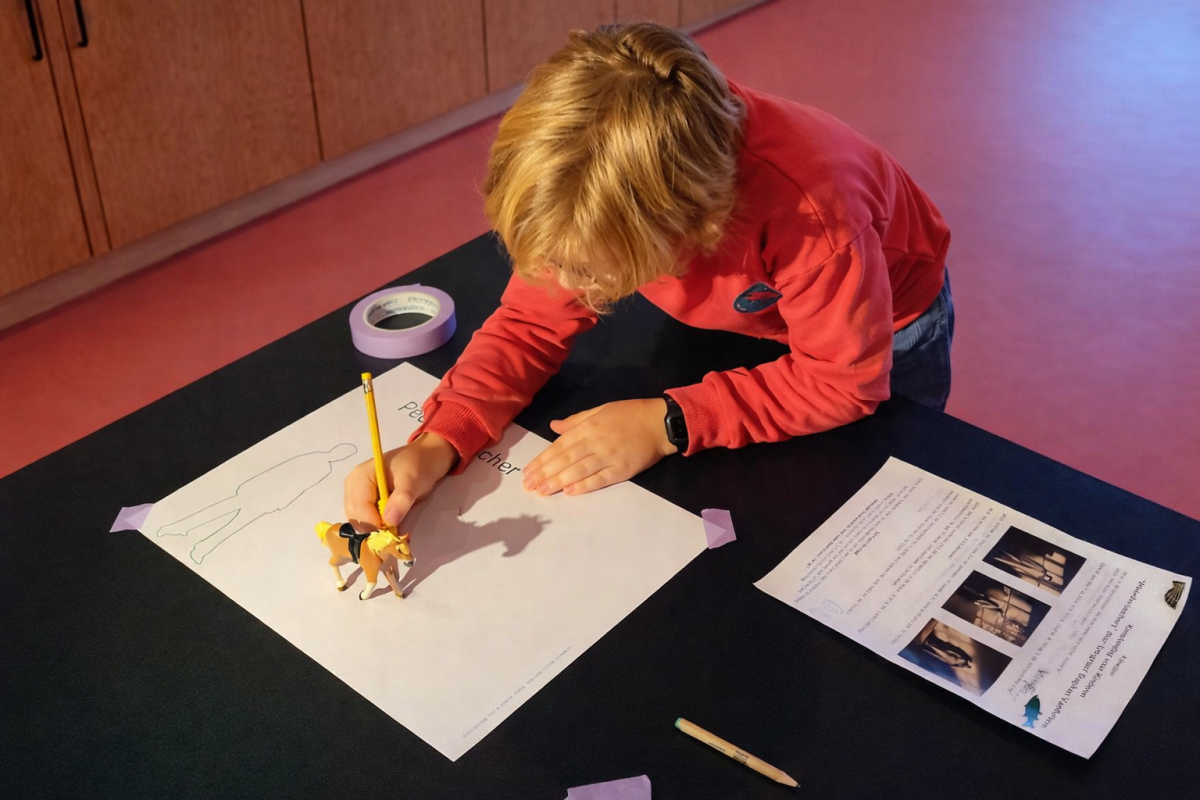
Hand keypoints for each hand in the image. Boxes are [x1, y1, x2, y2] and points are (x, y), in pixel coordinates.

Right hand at [343, 432, 458, 530]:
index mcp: (361, 475)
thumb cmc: (419, 466)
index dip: (373, 523)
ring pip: (357, 519)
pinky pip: (363, 517)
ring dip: (372, 528)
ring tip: (391, 528)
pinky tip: (387, 523)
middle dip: (371, 527)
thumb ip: (401, 500)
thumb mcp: (413, 480)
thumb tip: (389, 521)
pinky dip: (374, 524)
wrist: (427, 457)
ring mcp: (356, 492)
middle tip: (392, 533)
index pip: (359, 506)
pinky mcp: (364, 499)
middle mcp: (353, 484)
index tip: (391, 533)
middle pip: (354, 515)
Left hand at [522, 398, 674, 496]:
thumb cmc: (629, 414)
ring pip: (578, 470)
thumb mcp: (600, 409)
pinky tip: (570, 492)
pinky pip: (600, 479)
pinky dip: (584, 485)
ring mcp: (608, 456)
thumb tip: (554, 426)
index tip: (528, 472)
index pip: (559, 446)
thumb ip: (576, 420)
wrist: (660, 422)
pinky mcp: (622, 469)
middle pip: (564, 460)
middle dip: (545, 473)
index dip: (542, 460)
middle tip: (529, 486)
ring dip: (558, 481)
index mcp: (587, 427)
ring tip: (543, 491)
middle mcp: (594, 442)